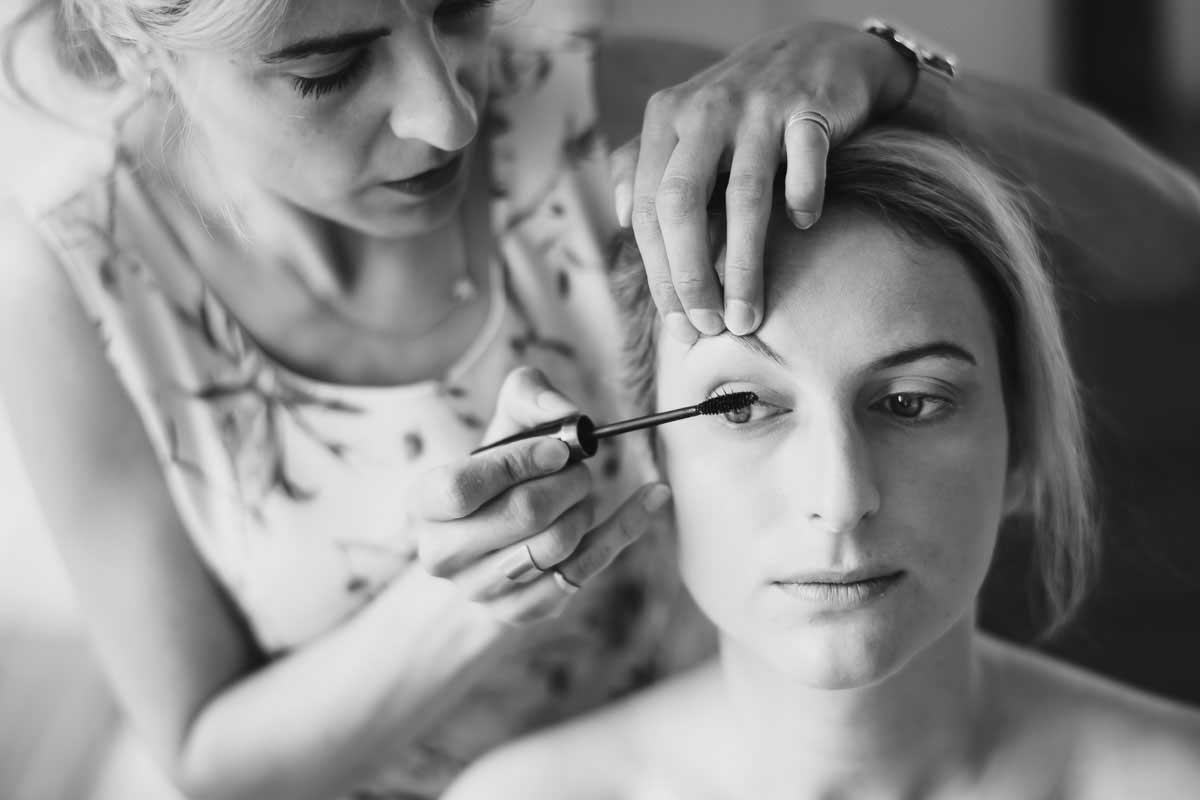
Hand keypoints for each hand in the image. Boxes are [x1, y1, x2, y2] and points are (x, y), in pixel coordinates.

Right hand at [411, 367, 671, 624]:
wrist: (500, 520)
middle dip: (568, 482)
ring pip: (554, 547)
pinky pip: (584, 573)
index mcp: (423, 504)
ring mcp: (478, 590)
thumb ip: (532, 394)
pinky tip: (651, 497)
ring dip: (585, 508)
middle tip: (580, 469)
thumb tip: (571, 417)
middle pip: (522, 516)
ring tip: (581, 492)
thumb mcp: (507, 416)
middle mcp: (440, 555)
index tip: (559, 448)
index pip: (463, 487)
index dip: (518, 463)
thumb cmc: (503, 461)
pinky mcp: (520, 611)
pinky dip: (625, 529)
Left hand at [611, 20, 915, 340]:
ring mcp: (758, 106)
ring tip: (748, 316)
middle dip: (690, 275)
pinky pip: (805, 159)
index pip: (648, 209)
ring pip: (743, 194)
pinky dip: (803, 197)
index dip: (659, 273)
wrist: (819, 49)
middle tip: (706, 326)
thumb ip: (644, 165)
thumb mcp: (685, 125)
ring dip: (744, 264)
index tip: (678, 325)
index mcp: (665, 121)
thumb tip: (624, 219)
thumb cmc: (744, 108)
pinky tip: (803, 226)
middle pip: (681, 203)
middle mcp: (704, 111)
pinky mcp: (809, 105)